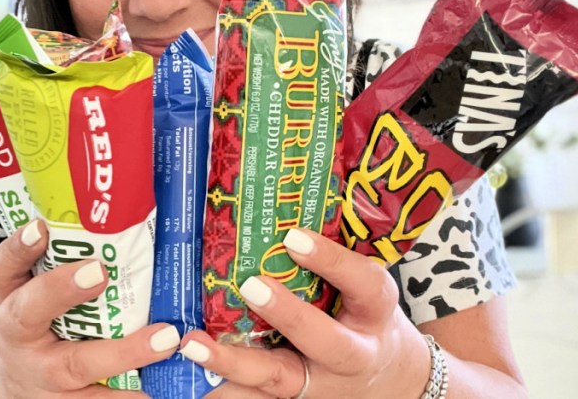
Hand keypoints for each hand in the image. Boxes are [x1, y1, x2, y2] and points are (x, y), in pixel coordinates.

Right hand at [0, 219, 178, 397]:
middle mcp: (20, 336)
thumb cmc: (36, 325)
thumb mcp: (30, 291)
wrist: (15, 387)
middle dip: (62, 290)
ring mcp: (43, 375)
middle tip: (99, 270)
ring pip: (77, 366)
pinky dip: (133, 395)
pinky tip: (163, 388)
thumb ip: (57, 260)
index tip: (39, 227)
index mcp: (11, 299)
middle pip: (33, 312)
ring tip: (165, 340)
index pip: (5, 267)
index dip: (19, 248)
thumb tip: (110, 213)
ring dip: (124, 354)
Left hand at [179, 228, 430, 398]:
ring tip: (193, 344)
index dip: (331, 261)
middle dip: (288, 315)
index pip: (364, 284)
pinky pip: (252, 398)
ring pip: (277, 379)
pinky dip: (221, 389)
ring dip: (232, 363)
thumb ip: (332, 254)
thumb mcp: (365, 284)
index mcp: (375, 312)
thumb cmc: (365, 316)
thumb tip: (282, 198)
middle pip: (326, 342)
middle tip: (251, 285)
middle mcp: (352, 354)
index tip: (294, 237)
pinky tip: (187, 382)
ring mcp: (319, 384)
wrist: (390, 378)